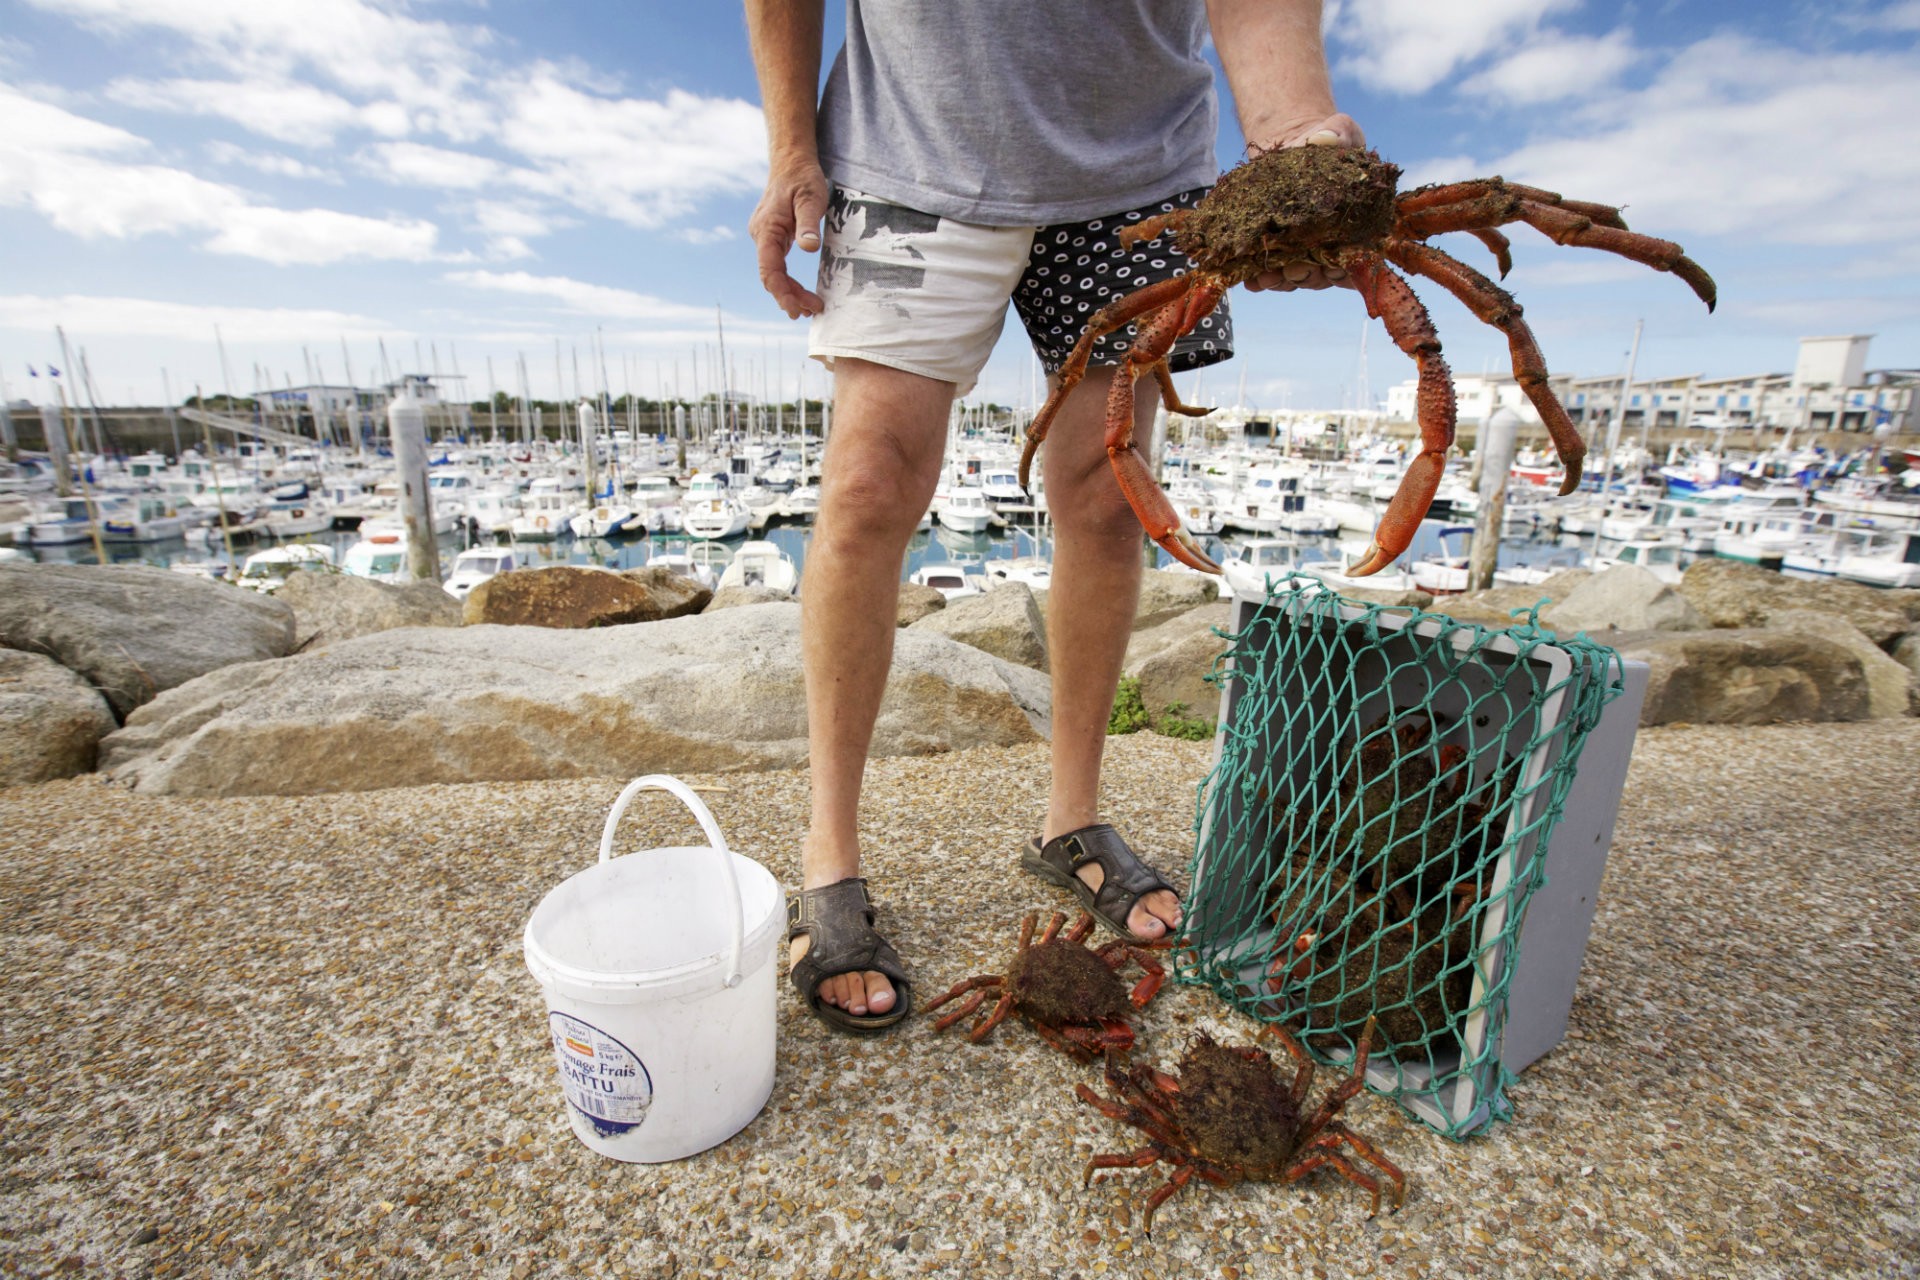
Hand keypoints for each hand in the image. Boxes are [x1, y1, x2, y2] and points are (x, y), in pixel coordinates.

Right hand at [749, 157, 829, 318]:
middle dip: (789, 297)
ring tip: (810, 308)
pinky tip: (800, 292)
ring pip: (773, 273)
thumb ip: (808, 223)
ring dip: (789, 292)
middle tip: (812, 311)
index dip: (782, 293)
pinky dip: (788, 280)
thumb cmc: (803, 178)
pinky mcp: (772, 236)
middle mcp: (761, 236)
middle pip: (771, 277)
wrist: (792, 162)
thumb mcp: (811, 198)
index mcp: (766, 230)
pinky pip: (776, 265)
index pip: (769, 271)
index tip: (796, 309)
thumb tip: (808, 248)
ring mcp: (765, 237)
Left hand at [1245, 112, 1366, 294]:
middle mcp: (1330, 246)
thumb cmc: (1326, 140)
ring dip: (1281, 280)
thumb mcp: (1341, 130)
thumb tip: (1323, 138)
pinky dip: (1258, 279)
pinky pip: (1267, 272)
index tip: (1335, 265)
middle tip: (1295, 268)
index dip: (1348, 268)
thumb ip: (1340, 133)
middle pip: (1322, 275)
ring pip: (1294, 277)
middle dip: (1309, 275)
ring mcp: (1301, 252)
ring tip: (1267, 277)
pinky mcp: (1273, 250)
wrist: (1292, 146)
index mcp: (1356, 225)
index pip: (1357, 258)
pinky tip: (1250, 279)